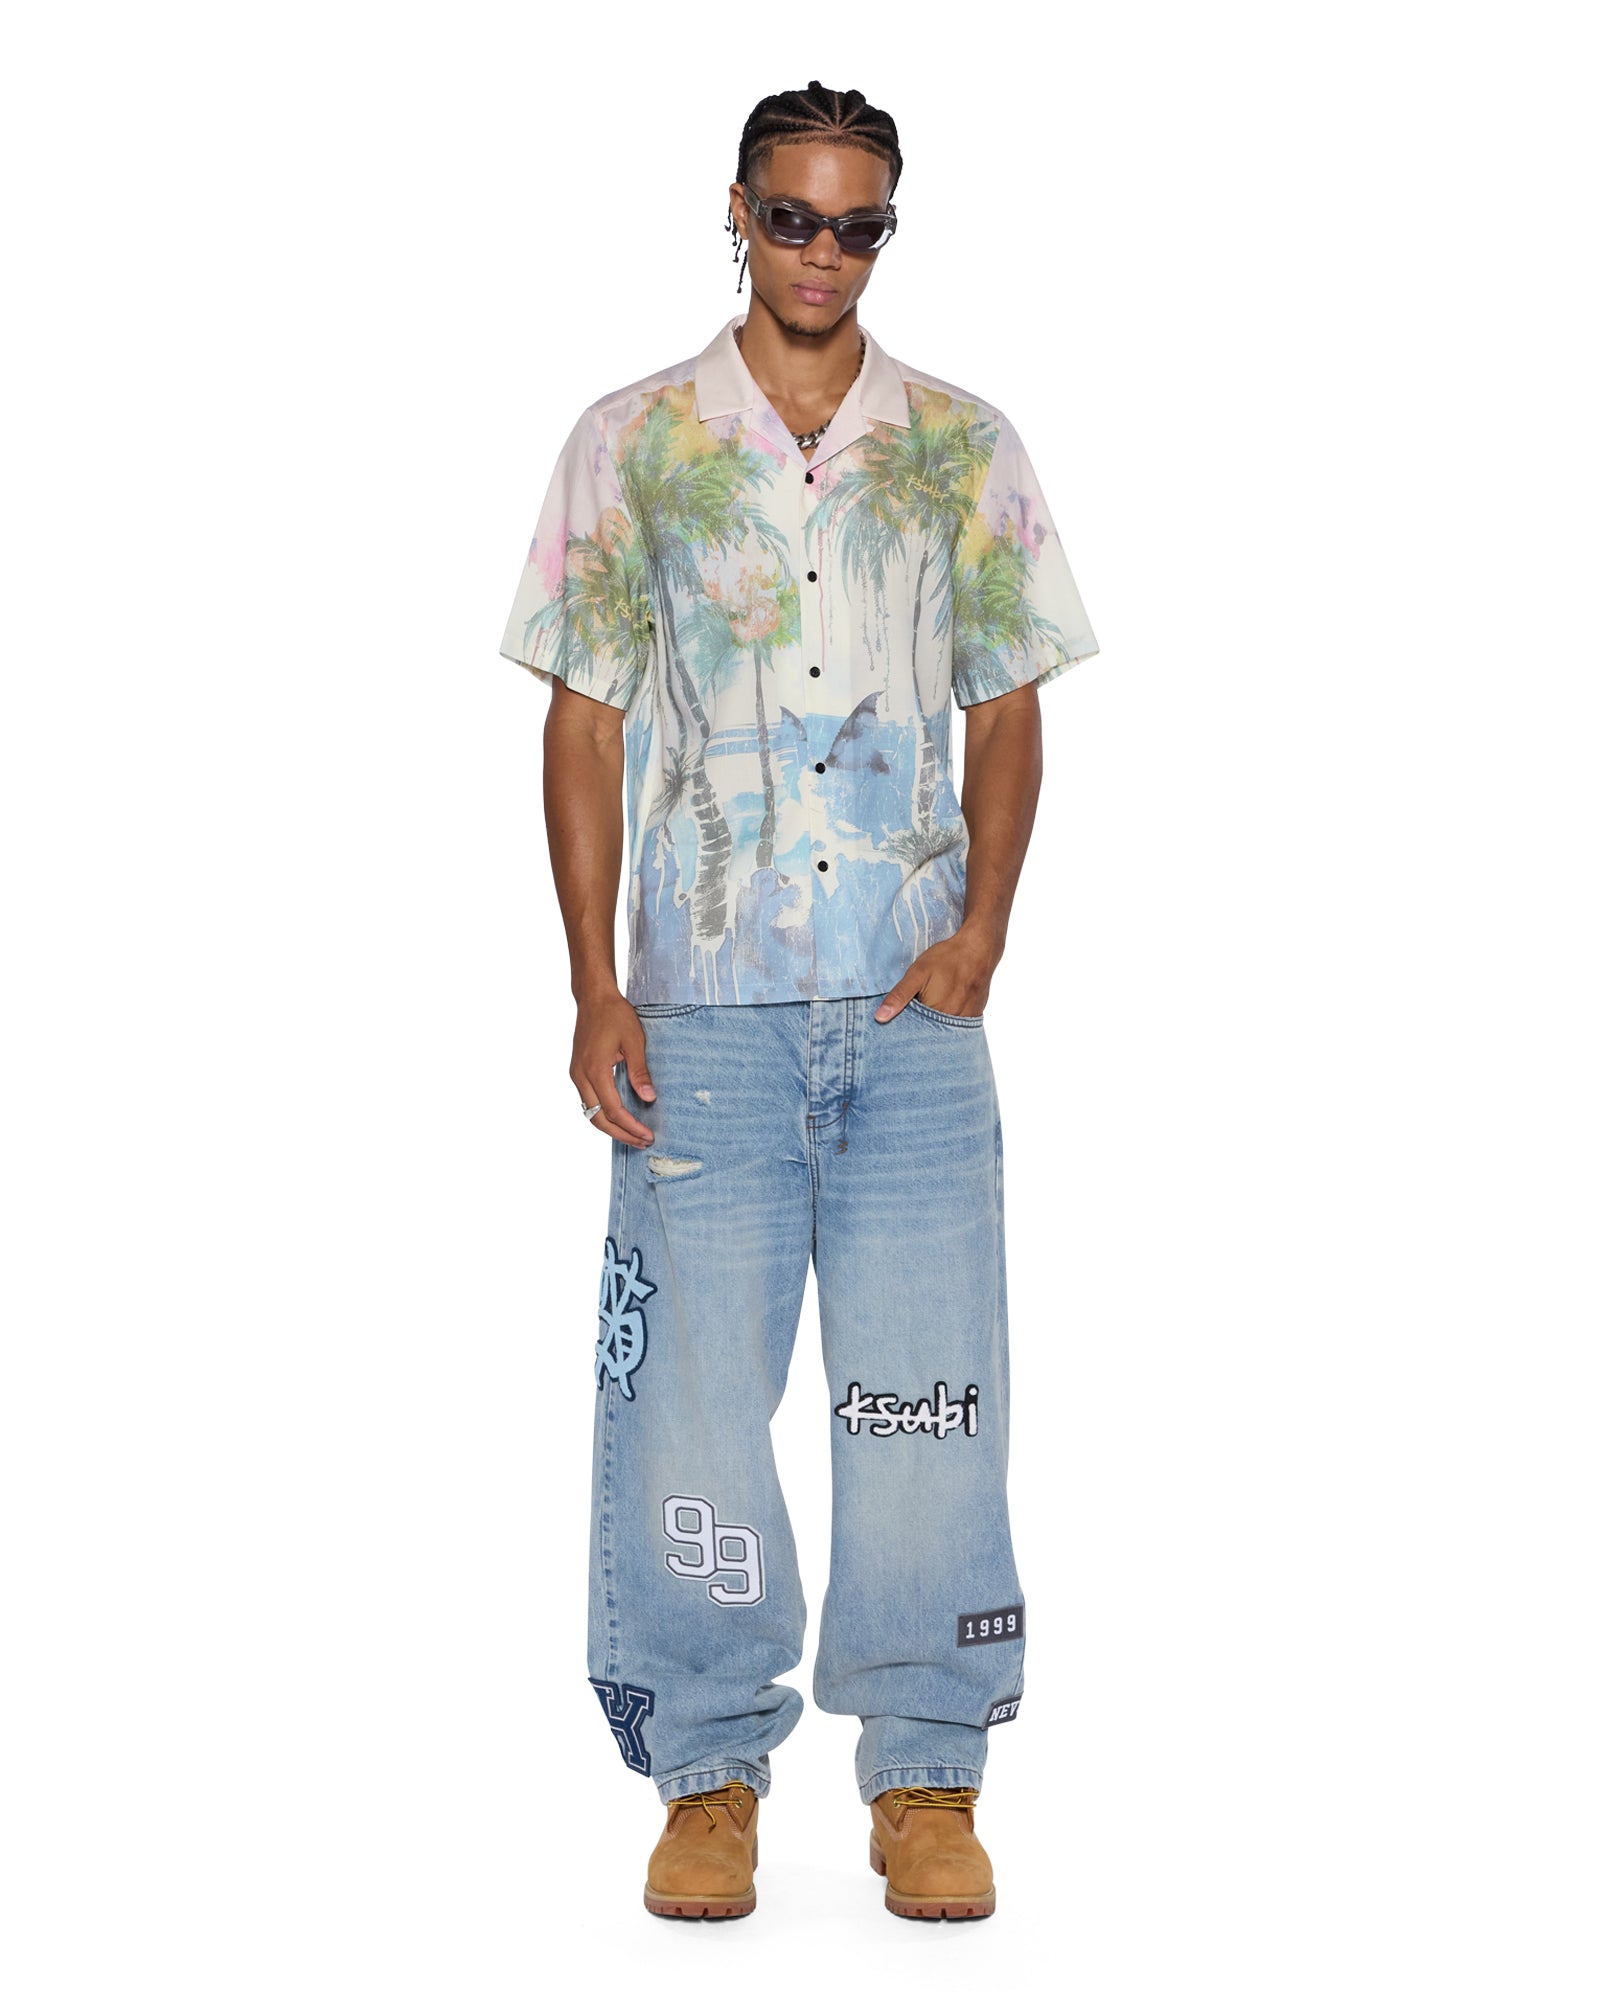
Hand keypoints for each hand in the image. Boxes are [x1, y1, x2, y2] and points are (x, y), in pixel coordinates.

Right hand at [570, 989, 655, 1145]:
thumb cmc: (615, 1015)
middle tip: (642, 1142)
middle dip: (620, 1134)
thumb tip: (649, 1098)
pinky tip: (619, 1118)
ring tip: (633, 1136)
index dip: (631, 1126)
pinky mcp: (577, 1072)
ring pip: (590, 1113)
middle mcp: (580, 1076)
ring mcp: (576, 1074)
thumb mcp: (635, 1041)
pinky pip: (588, 1101)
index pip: (613, 1110)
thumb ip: (640, 1072)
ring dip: (611, 1128)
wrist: (594, 998)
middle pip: (597, 1119)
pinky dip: (603, 1114)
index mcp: (595, 1070)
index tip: (648, 1135)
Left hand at [873, 928, 997, 1022]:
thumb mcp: (918, 973)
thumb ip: (899, 995)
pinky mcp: (974, 1015)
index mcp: (937, 1014)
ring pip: (944, 1031)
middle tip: (915, 1013)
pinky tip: (943, 1009)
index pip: (915, 1033)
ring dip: (935, 1026)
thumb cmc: (947, 959)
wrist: (979, 949)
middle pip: (931, 1034)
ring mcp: (966, 1020)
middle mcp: (954, 1022)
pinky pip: (957, 1025)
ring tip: (930, 1010)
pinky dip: (948, 1021)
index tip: (897, 1025)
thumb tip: (880, 1017)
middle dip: (920, 1030)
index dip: (905, 1030)